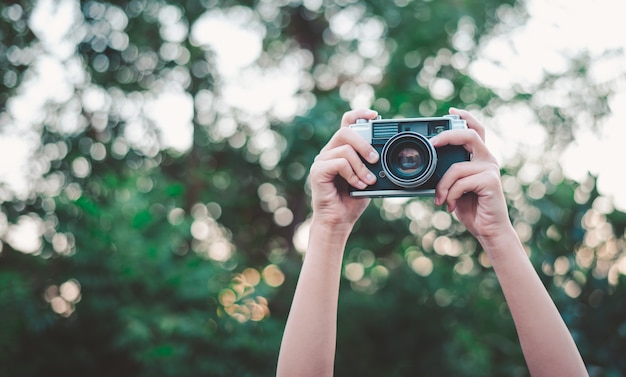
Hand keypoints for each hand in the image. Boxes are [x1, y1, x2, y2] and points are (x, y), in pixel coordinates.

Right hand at [309, 109, 379, 229]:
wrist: (339, 220)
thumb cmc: (352, 200)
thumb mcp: (369, 177)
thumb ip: (372, 163)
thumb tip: (384, 152)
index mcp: (341, 149)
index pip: (347, 123)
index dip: (359, 115)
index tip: (375, 115)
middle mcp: (329, 151)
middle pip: (346, 131)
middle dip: (364, 143)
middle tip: (376, 159)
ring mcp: (322, 160)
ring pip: (345, 149)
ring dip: (361, 166)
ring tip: (368, 181)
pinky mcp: (318, 171)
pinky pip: (339, 163)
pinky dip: (352, 174)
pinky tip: (358, 185)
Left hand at [430, 108, 510, 242]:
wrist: (487, 230)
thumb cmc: (470, 207)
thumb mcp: (454, 186)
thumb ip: (448, 172)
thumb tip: (430, 162)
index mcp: (479, 157)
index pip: (475, 130)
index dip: (465, 117)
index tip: (451, 112)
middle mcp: (487, 159)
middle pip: (470, 135)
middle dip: (448, 136)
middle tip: (431, 143)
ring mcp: (490, 169)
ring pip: (456, 167)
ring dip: (443, 185)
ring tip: (441, 199)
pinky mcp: (490, 181)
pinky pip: (461, 182)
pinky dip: (451, 195)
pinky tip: (451, 206)